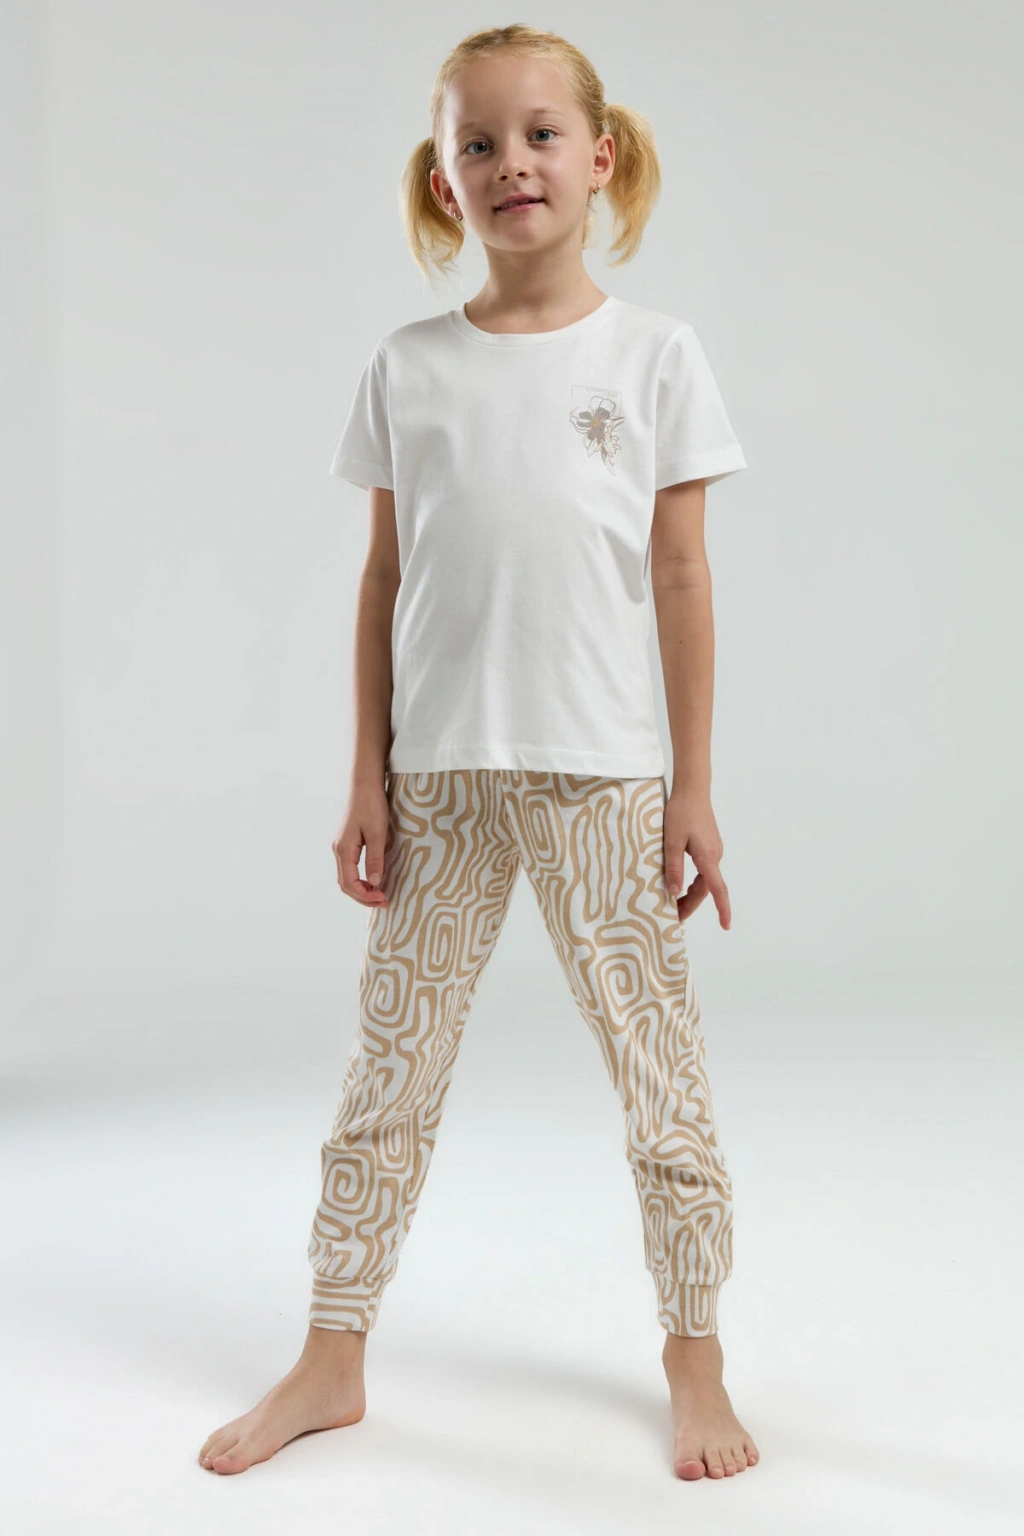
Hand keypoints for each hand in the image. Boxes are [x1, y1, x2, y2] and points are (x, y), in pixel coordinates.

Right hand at [332, 782, 390, 905]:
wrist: (364, 784)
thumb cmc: (371, 805)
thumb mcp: (377, 833)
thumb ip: (375, 858)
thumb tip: (375, 882)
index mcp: (343, 849)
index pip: (350, 883)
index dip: (365, 896)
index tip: (383, 899)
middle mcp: (338, 850)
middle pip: (345, 884)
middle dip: (363, 897)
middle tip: (384, 901)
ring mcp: (341, 847)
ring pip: (346, 877)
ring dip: (361, 889)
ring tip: (380, 894)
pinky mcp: (346, 843)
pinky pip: (349, 868)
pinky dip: (360, 879)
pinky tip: (373, 879)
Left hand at [663, 788, 730, 929]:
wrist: (692, 789)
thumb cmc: (680, 812)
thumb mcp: (671, 841)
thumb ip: (673, 868)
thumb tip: (674, 892)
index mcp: (707, 857)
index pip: (718, 890)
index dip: (723, 909)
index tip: (726, 925)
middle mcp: (714, 856)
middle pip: (707, 889)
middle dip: (691, 905)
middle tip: (673, 918)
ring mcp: (713, 850)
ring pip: (704, 880)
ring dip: (691, 894)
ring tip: (673, 905)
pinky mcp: (709, 846)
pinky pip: (703, 870)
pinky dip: (692, 882)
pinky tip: (680, 886)